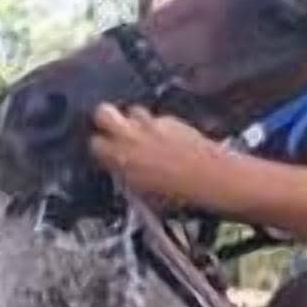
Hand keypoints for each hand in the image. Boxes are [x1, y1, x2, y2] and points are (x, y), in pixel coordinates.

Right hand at [90, 103, 228, 207]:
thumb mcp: (144, 195)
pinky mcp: (172, 119)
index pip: (95, 144)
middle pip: (103, 112)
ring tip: (144, 134)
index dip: (100, 148)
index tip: (106, 153)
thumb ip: (128, 177)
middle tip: (115, 130)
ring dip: (135, 120)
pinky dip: (160, 126)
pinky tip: (168, 139)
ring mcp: (152, 124)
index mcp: (121, 159)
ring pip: (133, 110)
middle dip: (106, 119)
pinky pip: (158, 118)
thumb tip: (123, 173)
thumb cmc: (179, 197)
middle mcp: (132, 136)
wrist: (211, 180)